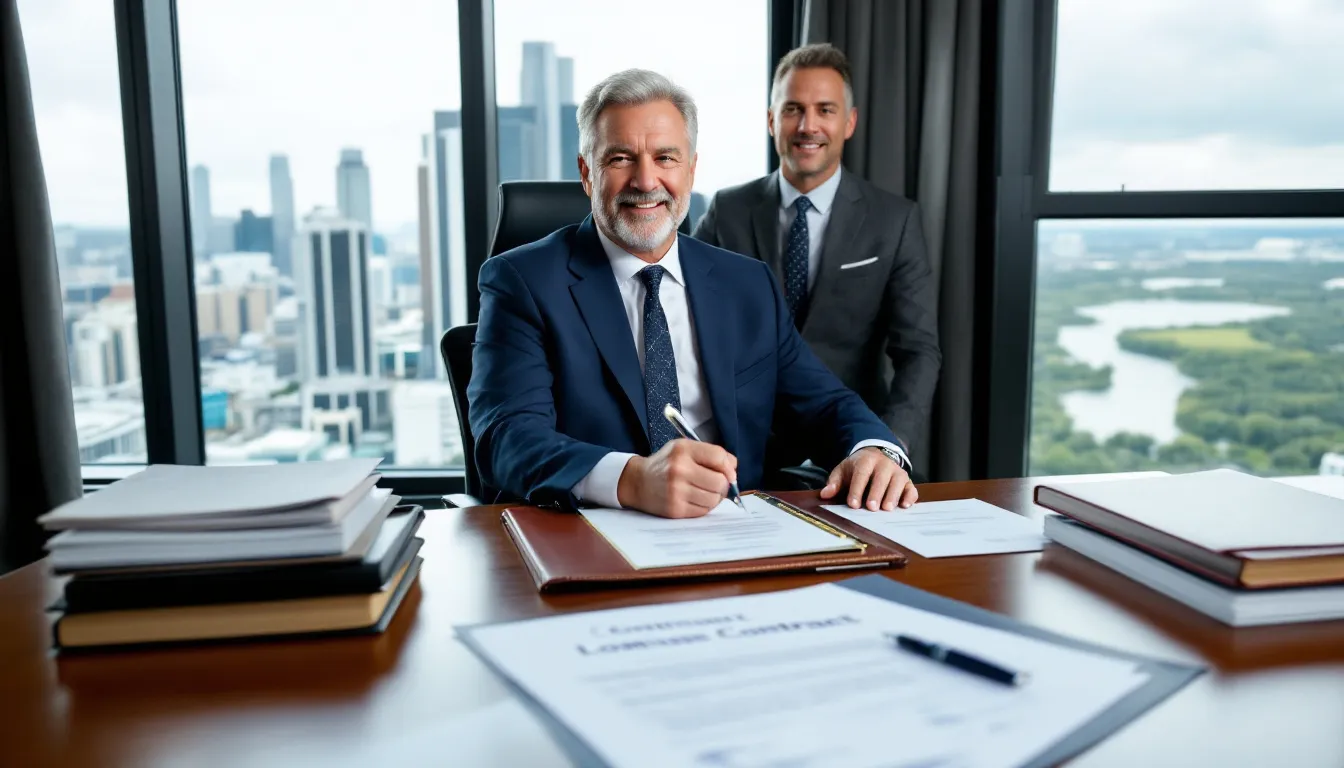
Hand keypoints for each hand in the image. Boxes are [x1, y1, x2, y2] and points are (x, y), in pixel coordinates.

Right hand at [617, 439, 738, 518]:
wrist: (637, 482)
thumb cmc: (666, 464)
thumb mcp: (684, 449)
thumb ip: (710, 454)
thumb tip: (734, 470)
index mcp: (683, 450)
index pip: (719, 457)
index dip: (729, 467)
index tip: (729, 473)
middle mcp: (679, 469)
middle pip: (720, 481)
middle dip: (723, 485)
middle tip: (716, 484)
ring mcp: (676, 491)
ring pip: (714, 499)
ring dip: (714, 497)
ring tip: (704, 492)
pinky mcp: (675, 509)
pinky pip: (703, 511)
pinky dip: (704, 507)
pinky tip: (695, 500)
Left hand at [819, 447, 917, 510]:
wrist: (876, 454)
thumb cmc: (858, 467)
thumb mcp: (843, 471)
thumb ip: (834, 483)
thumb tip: (824, 494)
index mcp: (866, 460)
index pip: (862, 474)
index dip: (857, 489)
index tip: (853, 504)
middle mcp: (884, 464)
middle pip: (881, 478)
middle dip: (876, 493)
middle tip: (872, 508)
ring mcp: (897, 471)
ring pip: (898, 482)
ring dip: (893, 495)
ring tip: (887, 508)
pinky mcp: (907, 480)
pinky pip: (911, 488)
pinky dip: (910, 497)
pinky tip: (905, 505)